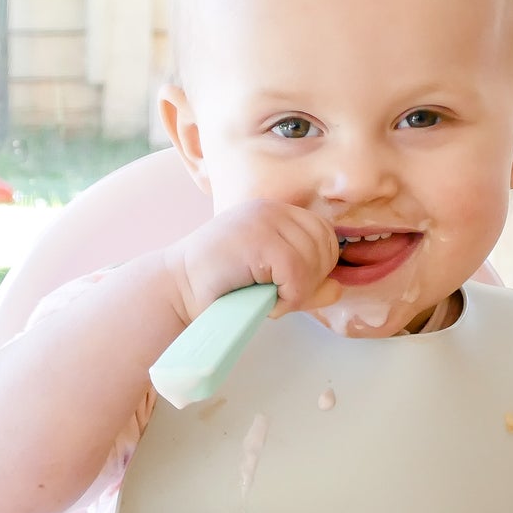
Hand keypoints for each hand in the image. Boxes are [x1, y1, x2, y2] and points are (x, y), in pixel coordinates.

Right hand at [164, 200, 341, 321]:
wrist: (175, 291)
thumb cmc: (220, 290)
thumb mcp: (271, 285)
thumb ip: (306, 284)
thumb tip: (337, 289)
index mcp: (274, 212)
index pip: (322, 232)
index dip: (319, 266)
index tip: (290, 287)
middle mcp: (270, 209)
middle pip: (325, 244)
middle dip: (312, 279)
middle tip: (280, 296)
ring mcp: (263, 220)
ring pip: (314, 260)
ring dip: (297, 291)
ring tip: (268, 299)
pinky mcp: (258, 239)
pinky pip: (298, 273)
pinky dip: (289, 297)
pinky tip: (267, 303)